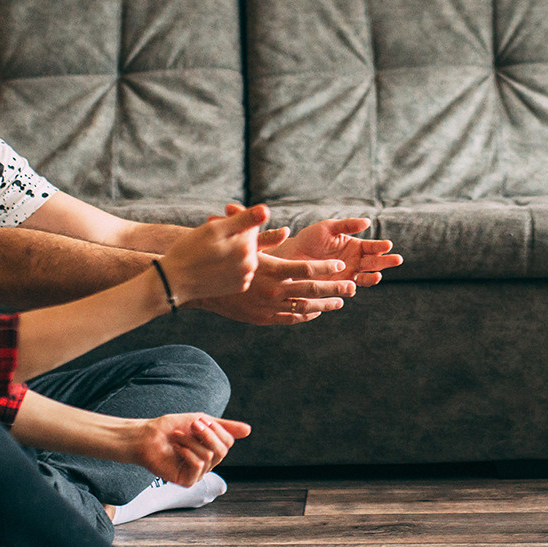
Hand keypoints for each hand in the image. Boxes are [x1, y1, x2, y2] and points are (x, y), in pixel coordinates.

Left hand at [127, 412, 249, 485]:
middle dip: (207, 435)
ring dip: (191, 441)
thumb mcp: (201, 421)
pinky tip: (176, 448)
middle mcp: (207, 464)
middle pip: (222, 451)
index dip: (216, 429)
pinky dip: (187, 452)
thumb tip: (249, 430)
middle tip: (191, 425)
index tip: (199, 419)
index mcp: (211, 450)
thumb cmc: (170, 428)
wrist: (146, 436)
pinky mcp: (187, 481)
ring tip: (177, 437)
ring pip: (209, 456)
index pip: (228, 442)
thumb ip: (224, 427)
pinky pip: (198, 466)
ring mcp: (197, 473)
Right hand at [157, 204, 265, 303]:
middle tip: (211, 234)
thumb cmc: (190, 251)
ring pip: (246, 254)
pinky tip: (215, 263)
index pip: (252, 223)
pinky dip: (232, 263)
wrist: (175, 281)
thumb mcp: (214, 229)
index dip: (236, 217)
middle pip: (250, 240)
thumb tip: (266, 210)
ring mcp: (245, 278)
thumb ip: (244, 219)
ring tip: (211, 249)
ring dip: (233, 248)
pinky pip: (242, 268)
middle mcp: (250, 265)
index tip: (218, 216)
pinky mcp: (239, 287)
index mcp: (245, 247)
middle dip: (235, 233)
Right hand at [191, 249, 356, 325]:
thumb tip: (285, 228)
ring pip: (304, 308)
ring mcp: (267, 308)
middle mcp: (272, 291)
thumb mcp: (240, 241)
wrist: (194, 282)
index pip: (307, 269)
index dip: (326, 268)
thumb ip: (263, 235)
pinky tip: (316, 312)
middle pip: (311, 290)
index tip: (340, 265)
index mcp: (271, 271)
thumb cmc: (217, 255)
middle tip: (353, 286)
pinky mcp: (261, 318)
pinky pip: (289, 318)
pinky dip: (305, 315)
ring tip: (341, 301)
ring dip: (324, 305)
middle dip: (334, 288)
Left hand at [272, 217, 402, 286]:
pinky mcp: (337, 287)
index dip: (381, 246)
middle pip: (374, 263)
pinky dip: (352, 287)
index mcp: (355, 246)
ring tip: (377, 275)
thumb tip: (368, 221)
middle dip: (386, 261)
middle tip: (396, 259)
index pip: (372, 246)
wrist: (291, 255)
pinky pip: (348, 288)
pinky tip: (354, 284)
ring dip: (372, 277)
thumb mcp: (328, 227)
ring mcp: (347, 275)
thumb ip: (347, 225)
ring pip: (365, 278)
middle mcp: (355, 262)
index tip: (388, 244)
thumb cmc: (310, 238)